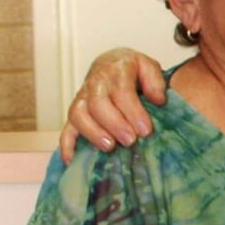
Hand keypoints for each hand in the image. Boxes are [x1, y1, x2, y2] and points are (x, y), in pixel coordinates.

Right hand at [58, 48, 165, 164]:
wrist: (112, 64)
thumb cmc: (134, 70)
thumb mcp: (149, 67)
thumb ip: (155, 81)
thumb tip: (158, 100)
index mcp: (115, 69)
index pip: (121, 91)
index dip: (132, 112)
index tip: (145, 130)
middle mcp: (95, 83)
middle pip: (97, 104)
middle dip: (114, 124)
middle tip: (130, 141)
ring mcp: (81, 98)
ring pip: (78, 115)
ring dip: (93, 133)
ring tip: (110, 148)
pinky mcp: (75, 112)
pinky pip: (66, 128)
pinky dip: (67, 145)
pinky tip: (73, 160)